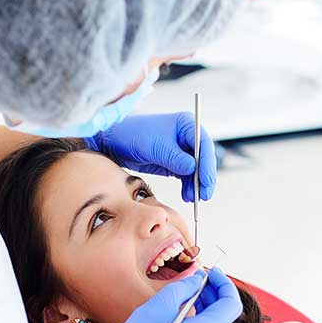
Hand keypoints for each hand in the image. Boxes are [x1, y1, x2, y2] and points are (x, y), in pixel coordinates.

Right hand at [68, 268, 241, 322]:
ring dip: (203, 309)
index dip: (224, 284)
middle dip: (212, 294)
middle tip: (195, 280)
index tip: (211, 272)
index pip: (231, 304)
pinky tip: (176, 318)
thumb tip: (196, 280)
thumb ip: (182, 288)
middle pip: (222, 316)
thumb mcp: (158, 306)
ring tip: (183, 296)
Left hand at [86, 112, 216, 201]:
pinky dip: (188, 186)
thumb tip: (194, 168)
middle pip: (204, 159)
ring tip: (192, 197)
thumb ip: (176, 158)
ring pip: (197, 170)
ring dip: (196, 185)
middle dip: (204, 177)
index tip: (206, 181)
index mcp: (186, 124)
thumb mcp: (155, 147)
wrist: (114, 141)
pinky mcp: (174, 162)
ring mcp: (181, 150)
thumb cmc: (132, 135)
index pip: (204, 145)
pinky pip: (187, 176)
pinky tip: (187, 194)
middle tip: (204, 194)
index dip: (208, 164)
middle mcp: (187, 136)